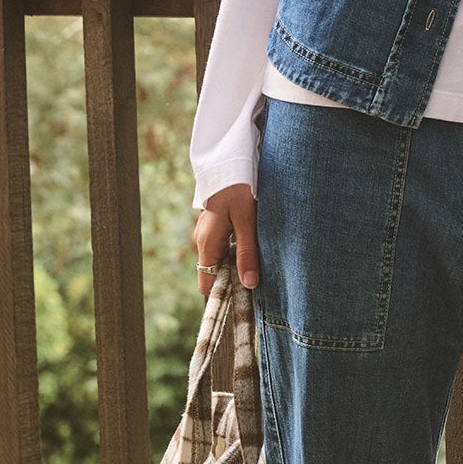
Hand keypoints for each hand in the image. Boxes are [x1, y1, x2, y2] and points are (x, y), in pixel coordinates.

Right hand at [193, 181, 258, 296]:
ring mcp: (208, 232)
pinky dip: (236, 253)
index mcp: (207, 243)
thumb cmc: (237, 188)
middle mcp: (203, 240)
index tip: (242, 301)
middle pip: (214, 273)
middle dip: (233, 281)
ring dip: (237, 266)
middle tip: (257, 284)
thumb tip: (249, 284)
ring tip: (259, 268)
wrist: (230, 162)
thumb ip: (247, 253)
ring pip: (220, 260)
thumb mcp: (246, 221)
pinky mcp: (216, 224)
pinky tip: (254, 249)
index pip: (206, 284)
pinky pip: (224, 247)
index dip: (222, 295)